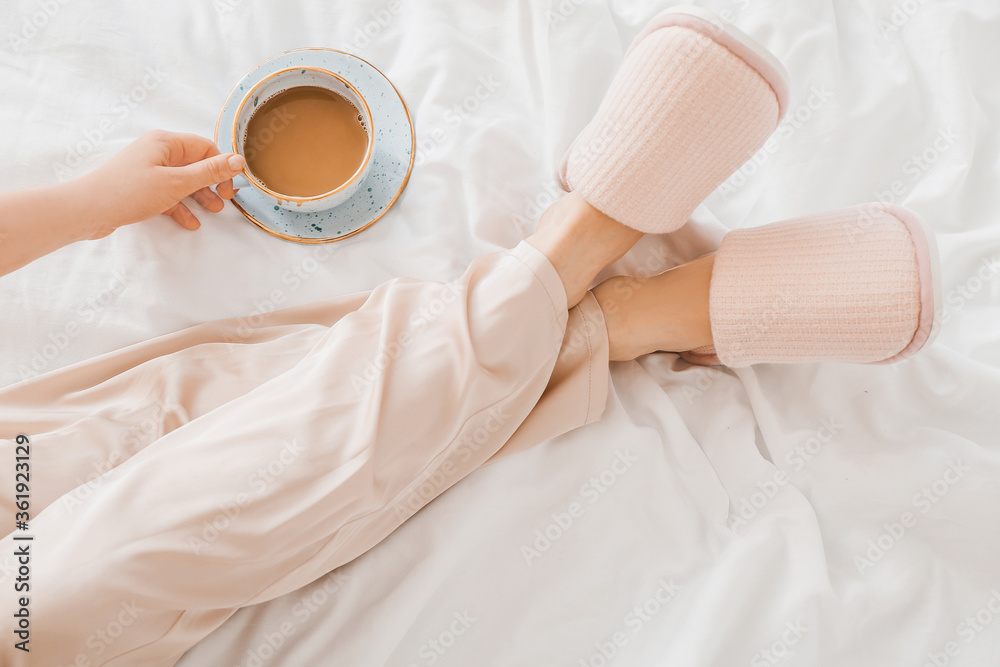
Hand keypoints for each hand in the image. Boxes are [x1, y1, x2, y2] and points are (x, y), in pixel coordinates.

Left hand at [78, 130, 246, 238]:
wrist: (88, 210)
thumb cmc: (129, 192)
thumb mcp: (176, 182)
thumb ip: (209, 172)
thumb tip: (238, 160)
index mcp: (165, 142)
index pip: (205, 148)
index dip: (221, 167)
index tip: (230, 188)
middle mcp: (157, 152)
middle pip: (195, 164)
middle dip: (211, 184)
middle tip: (223, 202)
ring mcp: (149, 170)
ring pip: (183, 181)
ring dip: (199, 196)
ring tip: (212, 212)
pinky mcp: (142, 188)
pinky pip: (169, 194)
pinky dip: (181, 207)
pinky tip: (190, 222)